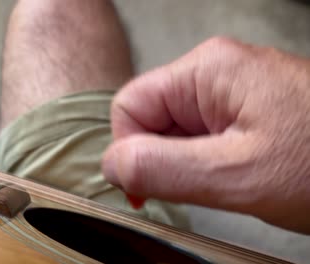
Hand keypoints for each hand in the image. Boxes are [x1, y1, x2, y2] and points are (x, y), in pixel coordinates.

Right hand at [102, 37, 309, 233]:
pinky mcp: (245, 108)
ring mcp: (231, 89)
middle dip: (160, 158)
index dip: (129, 151)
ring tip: (224, 182)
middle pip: (150, 115)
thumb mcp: (236, 174)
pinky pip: (200, 134)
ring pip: (174, 129)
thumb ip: (162, 167)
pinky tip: (232, 175)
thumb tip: (110, 164)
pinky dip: (203, 161)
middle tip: (196, 189)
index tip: (146, 191)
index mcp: (207, 71)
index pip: (130, 105)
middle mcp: (215, 71)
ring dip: (184, 163)